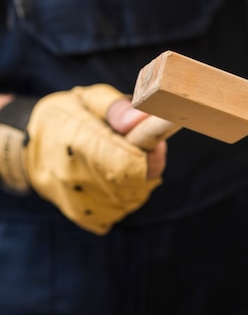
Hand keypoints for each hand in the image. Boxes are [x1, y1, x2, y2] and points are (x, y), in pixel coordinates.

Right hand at [14, 85, 165, 233]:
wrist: (25, 147)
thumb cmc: (65, 117)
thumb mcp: (88, 100)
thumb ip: (116, 108)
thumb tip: (141, 120)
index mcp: (79, 142)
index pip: (128, 162)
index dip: (149, 153)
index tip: (154, 141)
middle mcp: (77, 177)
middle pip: (135, 182)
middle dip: (147, 164)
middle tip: (141, 147)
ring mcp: (79, 200)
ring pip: (132, 197)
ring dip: (139, 179)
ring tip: (125, 160)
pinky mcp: (83, 215)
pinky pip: (121, 209)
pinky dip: (127, 194)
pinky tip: (116, 177)